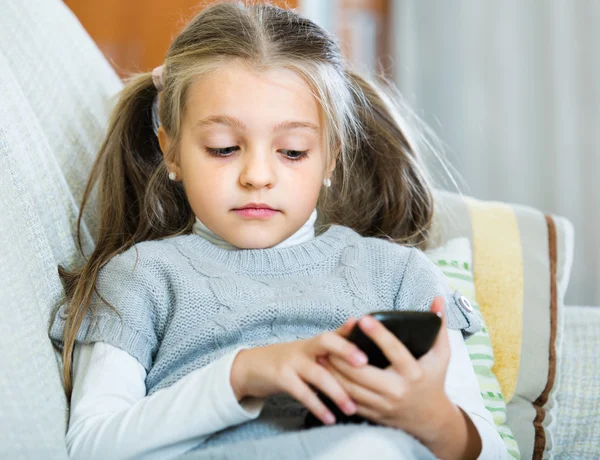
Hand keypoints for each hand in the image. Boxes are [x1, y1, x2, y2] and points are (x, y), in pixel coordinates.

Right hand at [230, 317, 365, 425]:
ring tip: (351, 408)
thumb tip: (356, 321)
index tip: (369, 342)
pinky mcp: (282, 379)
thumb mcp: (310, 348)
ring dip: (336, 392)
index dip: (350, 336)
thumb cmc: (290, 359)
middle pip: (326, 343)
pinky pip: (302, 393)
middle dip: (346, 351)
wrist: (253, 366)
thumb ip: (335, 338)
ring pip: (317, 374)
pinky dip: (317, 406)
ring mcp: (292, 362)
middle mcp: (304, 348)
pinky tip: (330, 418)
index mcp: (314, 342)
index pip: (335, 334)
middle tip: (364, 365)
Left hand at [319, 297, 452, 442]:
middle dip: (343, 356)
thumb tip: (438, 298)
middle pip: (362, 372)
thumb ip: (439, 326)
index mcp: (413, 373)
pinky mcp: (373, 415)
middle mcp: (397, 391)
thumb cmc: (433, 379)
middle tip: (330, 339)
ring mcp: (383, 405)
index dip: (378, 334)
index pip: (394, 350)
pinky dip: (335, 387)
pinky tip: (326, 374)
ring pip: (350, 388)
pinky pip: (349, 401)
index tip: (363, 319)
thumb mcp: (441, 354)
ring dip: (333, 371)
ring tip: (322, 353)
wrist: (430, 419)